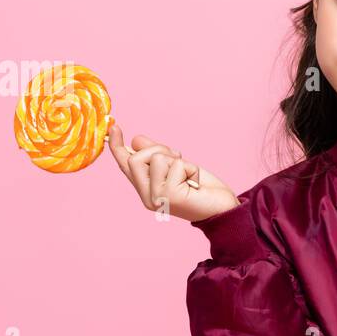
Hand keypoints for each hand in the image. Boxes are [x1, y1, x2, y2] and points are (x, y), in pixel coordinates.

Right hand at [107, 121, 238, 222]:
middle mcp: (147, 196)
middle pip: (136, 157)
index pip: (125, 164)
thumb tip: (135, 140)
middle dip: (159, 150)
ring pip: (156, 158)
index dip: (117, 145)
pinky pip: (175, 165)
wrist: (223, 210)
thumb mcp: (177, 167)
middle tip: (178, 160)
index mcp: (146, 188)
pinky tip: (195, 183)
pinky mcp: (168, 196)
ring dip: (177, 160)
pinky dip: (191, 168)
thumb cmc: (201, 190)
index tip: (113, 125)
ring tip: (188, 176)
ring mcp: (156, 197)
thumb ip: (156, 156)